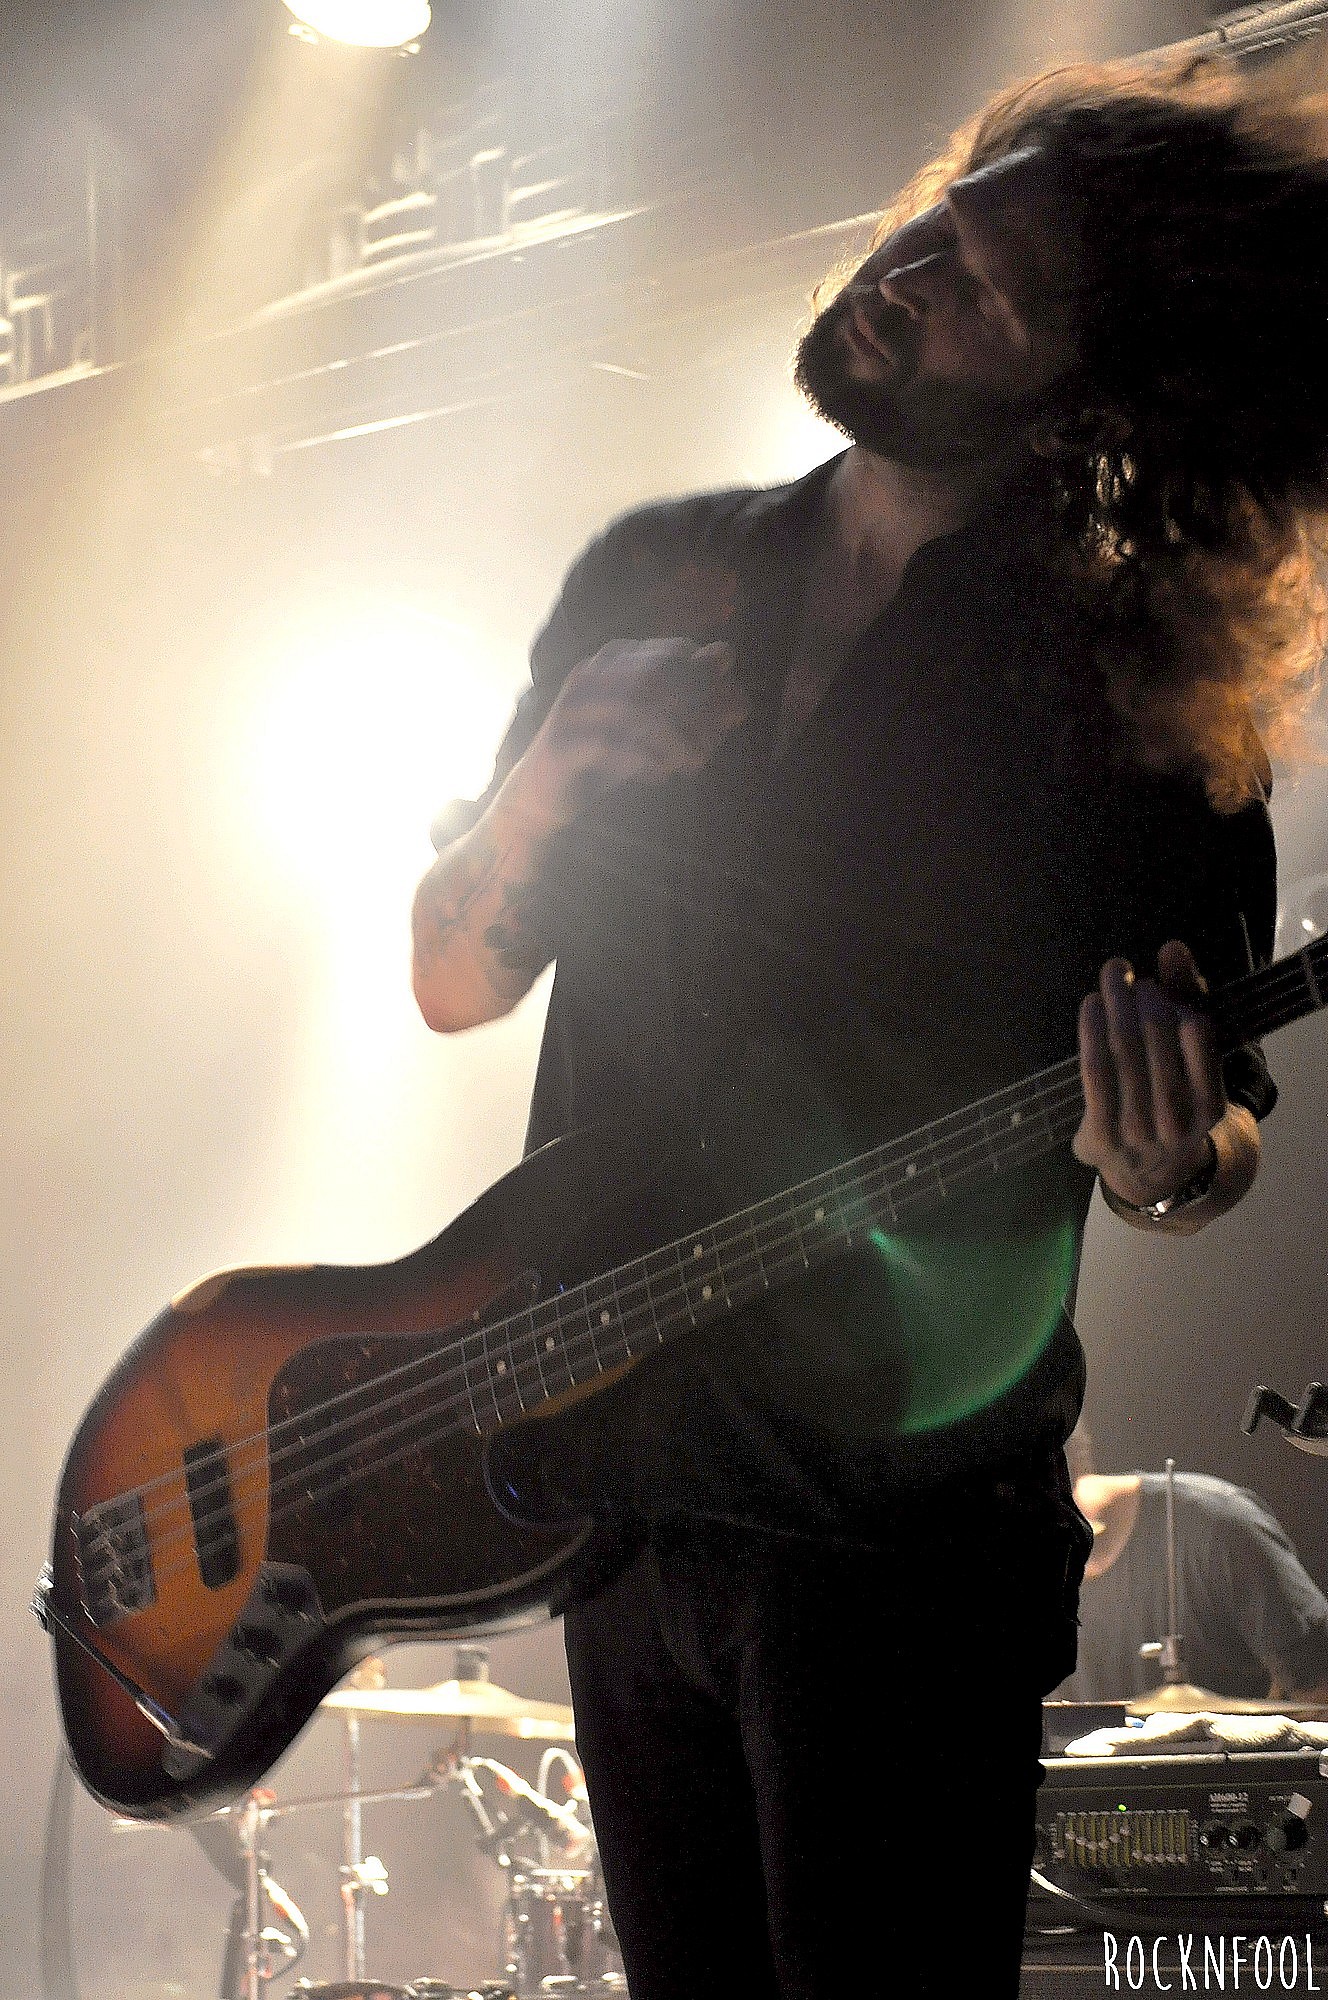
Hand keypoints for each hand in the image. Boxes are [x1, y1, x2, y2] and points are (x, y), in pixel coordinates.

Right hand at [514, 638, 750, 830]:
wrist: (541, 798)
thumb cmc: (603, 758)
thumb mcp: (651, 726)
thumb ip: (691, 693)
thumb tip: (729, 652)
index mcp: (614, 658)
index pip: (675, 654)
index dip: (711, 683)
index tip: (733, 715)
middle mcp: (591, 672)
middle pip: (659, 676)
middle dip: (695, 711)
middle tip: (713, 745)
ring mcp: (573, 705)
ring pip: (638, 710)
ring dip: (673, 741)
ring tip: (691, 765)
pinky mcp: (561, 743)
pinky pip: (613, 747)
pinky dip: (644, 762)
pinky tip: (659, 776)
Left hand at [1072, 939, 1225, 1207]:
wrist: (1151, 1173)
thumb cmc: (1173, 1097)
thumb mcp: (1190, 1055)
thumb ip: (1187, 998)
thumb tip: (1173, 946)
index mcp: (1211, 1106)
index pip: (1194, 1034)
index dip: (1171, 996)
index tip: (1149, 979)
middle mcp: (1178, 1123)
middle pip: (1154, 1039)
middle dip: (1135, 996)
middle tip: (1119, 971)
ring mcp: (1138, 1134)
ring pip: (1123, 1053)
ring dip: (1113, 1005)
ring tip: (1109, 980)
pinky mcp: (1102, 1137)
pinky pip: (1094, 1072)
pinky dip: (1090, 1030)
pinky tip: (1091, 1004)